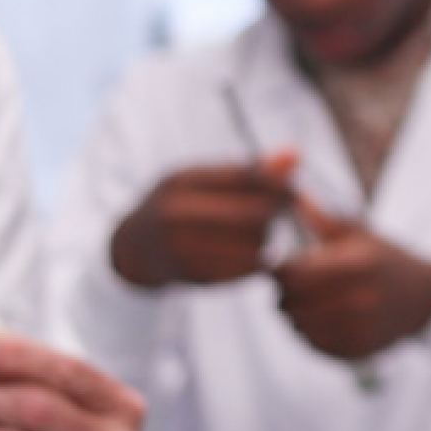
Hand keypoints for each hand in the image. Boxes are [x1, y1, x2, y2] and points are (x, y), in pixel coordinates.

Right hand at [109, 153, 297, 287]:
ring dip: (269, 241)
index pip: (244, 178)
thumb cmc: (179, 206)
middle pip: (251, 214)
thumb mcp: (202, 180)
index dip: (278, 185)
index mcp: (182, 182)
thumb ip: (248, 170)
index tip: (293, 193)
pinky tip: (253, 256)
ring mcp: (180, 248)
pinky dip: (256, 264)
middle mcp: (176, 214)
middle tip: (286, 216)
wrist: (134, 250)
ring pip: (252, 245)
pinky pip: (243, 271)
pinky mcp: (192, 276)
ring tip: (266, 235)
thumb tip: (296, 154)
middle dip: (276, 214)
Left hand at [270, 200, 430, 361]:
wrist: (425, 299)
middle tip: (287, 286)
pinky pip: (314, 345)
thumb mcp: (359, 234)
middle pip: (293, 302)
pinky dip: (307, 333)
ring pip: (299, 326)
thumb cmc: (386, 261)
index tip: (277, 266)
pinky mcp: (358, 349)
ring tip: (302, 302)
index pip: (295, 274)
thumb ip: (323, 218)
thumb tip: (293, 196)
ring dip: (293, 314)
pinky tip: (317, 319)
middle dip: (283, 293)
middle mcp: (360, 299)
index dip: (278, 271)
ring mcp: (360, 328)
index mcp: (358, 265)